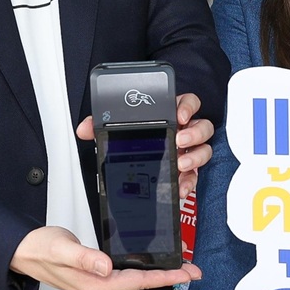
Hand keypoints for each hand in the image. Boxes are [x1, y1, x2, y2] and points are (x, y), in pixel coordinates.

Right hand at [9, 226, 198, 289]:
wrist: (23, 252)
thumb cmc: (40, 249)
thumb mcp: (62, 249)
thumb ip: (85, 258)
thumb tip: (106, 266)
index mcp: (95, 285)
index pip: (138, 282)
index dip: (165, 277)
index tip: (186, 274)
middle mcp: (99, 289)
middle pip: (142, 283)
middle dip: (169, 276)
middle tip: (193, 270)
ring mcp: (98, 284)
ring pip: (135, 280)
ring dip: (158, 273)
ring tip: (179, 266)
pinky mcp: (96, 277)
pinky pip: (126, 275)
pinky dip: (143, 270)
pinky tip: (152, 264)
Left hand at [77, 92, 214, 198]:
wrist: (136, 173)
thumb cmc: (135, 142)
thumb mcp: (117, 132)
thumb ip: (100, 126)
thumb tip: (85, 128)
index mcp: (171, 116)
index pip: (188, 103)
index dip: (188, 106)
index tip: (180, 115)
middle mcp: (185, 132)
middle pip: (203, 126)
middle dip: (194, 133)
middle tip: (179, 140)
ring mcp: (188, 152)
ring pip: (204, 149)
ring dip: (195, 157)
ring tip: (180, 163)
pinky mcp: (188, 171)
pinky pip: (195, 176)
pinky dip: (189, 182)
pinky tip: (180, 186)